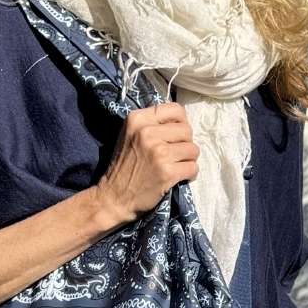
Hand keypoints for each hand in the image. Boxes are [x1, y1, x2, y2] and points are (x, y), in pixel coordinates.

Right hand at [94, 102, 198, 222]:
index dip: (181, 123)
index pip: (175, 109)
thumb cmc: (125, 165)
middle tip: (174, 154)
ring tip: (175, 165)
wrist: (113, 197)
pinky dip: (190, 174)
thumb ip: (152, 123)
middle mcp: (147, 132)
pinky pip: (193, 167)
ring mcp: (158, 152)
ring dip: (188, 160)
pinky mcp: (167, 172)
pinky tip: (178, 177)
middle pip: (187, 130)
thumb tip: (182, 119)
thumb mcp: (131, 134)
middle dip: (185, 144)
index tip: (175, 135)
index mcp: (138, 119)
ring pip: (193, 149)